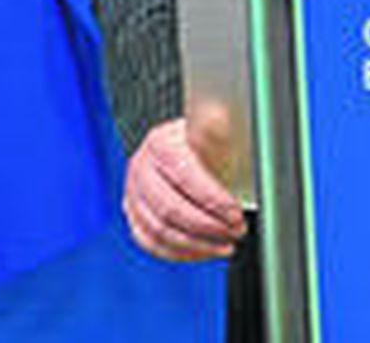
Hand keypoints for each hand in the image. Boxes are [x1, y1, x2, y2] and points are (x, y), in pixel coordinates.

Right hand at [122, 113, 246, 261]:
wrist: (189, 155)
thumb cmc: (205, 146)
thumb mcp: (215, 133)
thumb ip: (214, 128)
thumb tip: (218, 117)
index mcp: (159, 143)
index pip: (183, 175)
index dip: (212, 199)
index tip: (236, 213)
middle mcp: (140, 167)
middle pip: (169, 208)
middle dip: (208, 226)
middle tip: (235, 231)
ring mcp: (133, 193)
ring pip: (159, 230)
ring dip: (198, 243)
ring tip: (225, 244)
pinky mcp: (134, 215)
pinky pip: (150, 242)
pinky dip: (180, 252)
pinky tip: (203, 249)